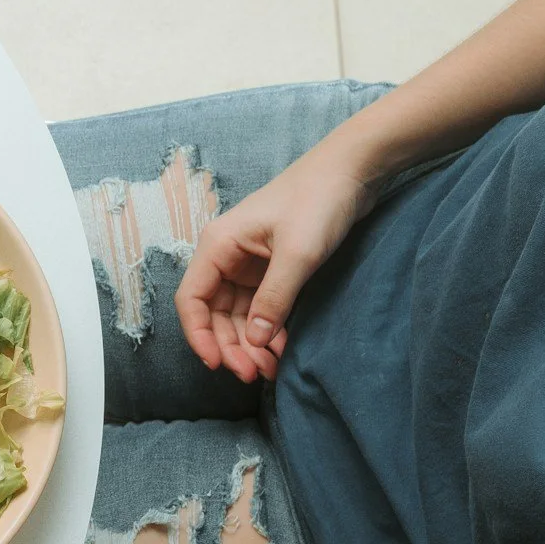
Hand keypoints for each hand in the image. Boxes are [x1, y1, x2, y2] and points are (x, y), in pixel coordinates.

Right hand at [174, 144, 375, 382]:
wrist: (352, 170)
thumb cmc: (318, 200)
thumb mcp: (297, 253)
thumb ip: (274, 298)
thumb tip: (254, 340)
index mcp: (218, 246)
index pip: (192, 300)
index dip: (199, 336)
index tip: (218, 364)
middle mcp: (226, 257)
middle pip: (214, 314)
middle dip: (230, 346)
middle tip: (253, 374)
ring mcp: (249, 264)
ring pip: (237, 315)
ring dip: (248, 343)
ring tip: (269, 368)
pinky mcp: (271, 268)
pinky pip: (260, 307)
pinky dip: (267, 330)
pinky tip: (280, 348)